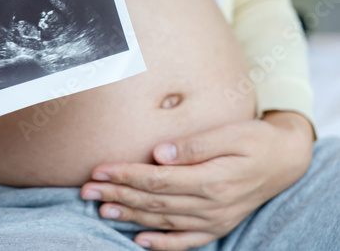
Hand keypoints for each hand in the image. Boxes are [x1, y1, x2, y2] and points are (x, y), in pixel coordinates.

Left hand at [81, 112, 313, 249]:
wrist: (285, 159)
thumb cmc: (255, 140)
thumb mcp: (230, 133)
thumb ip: (194, 145)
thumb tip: (159, 153)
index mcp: (212, 180)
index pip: (157, 180)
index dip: (125, 176)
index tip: (99, 170)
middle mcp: (211, 206)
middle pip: (154, 202)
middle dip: (117, 196)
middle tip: (86, 191)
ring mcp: (215, 220)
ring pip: (164, 221)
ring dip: (130, 217)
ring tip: (101, 210)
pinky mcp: (218, 226)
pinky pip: (186, 242)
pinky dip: (162, 243)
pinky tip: (139, 241)